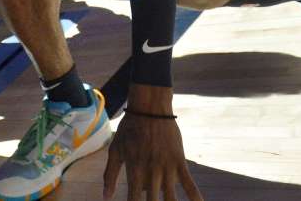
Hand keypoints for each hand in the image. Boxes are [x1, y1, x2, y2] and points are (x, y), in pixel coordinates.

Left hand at [102, 86, 201, 200]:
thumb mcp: (116, 150)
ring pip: (171, 196)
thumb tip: (105, 198)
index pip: (134, 199)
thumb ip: (110, 175)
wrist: (149, 109)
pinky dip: (194, 196)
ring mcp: (166, 167)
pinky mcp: (179, 161)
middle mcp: (151, 171)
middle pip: (154, 200)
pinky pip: (188, 182)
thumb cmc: (129, 129)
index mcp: (134, 170)